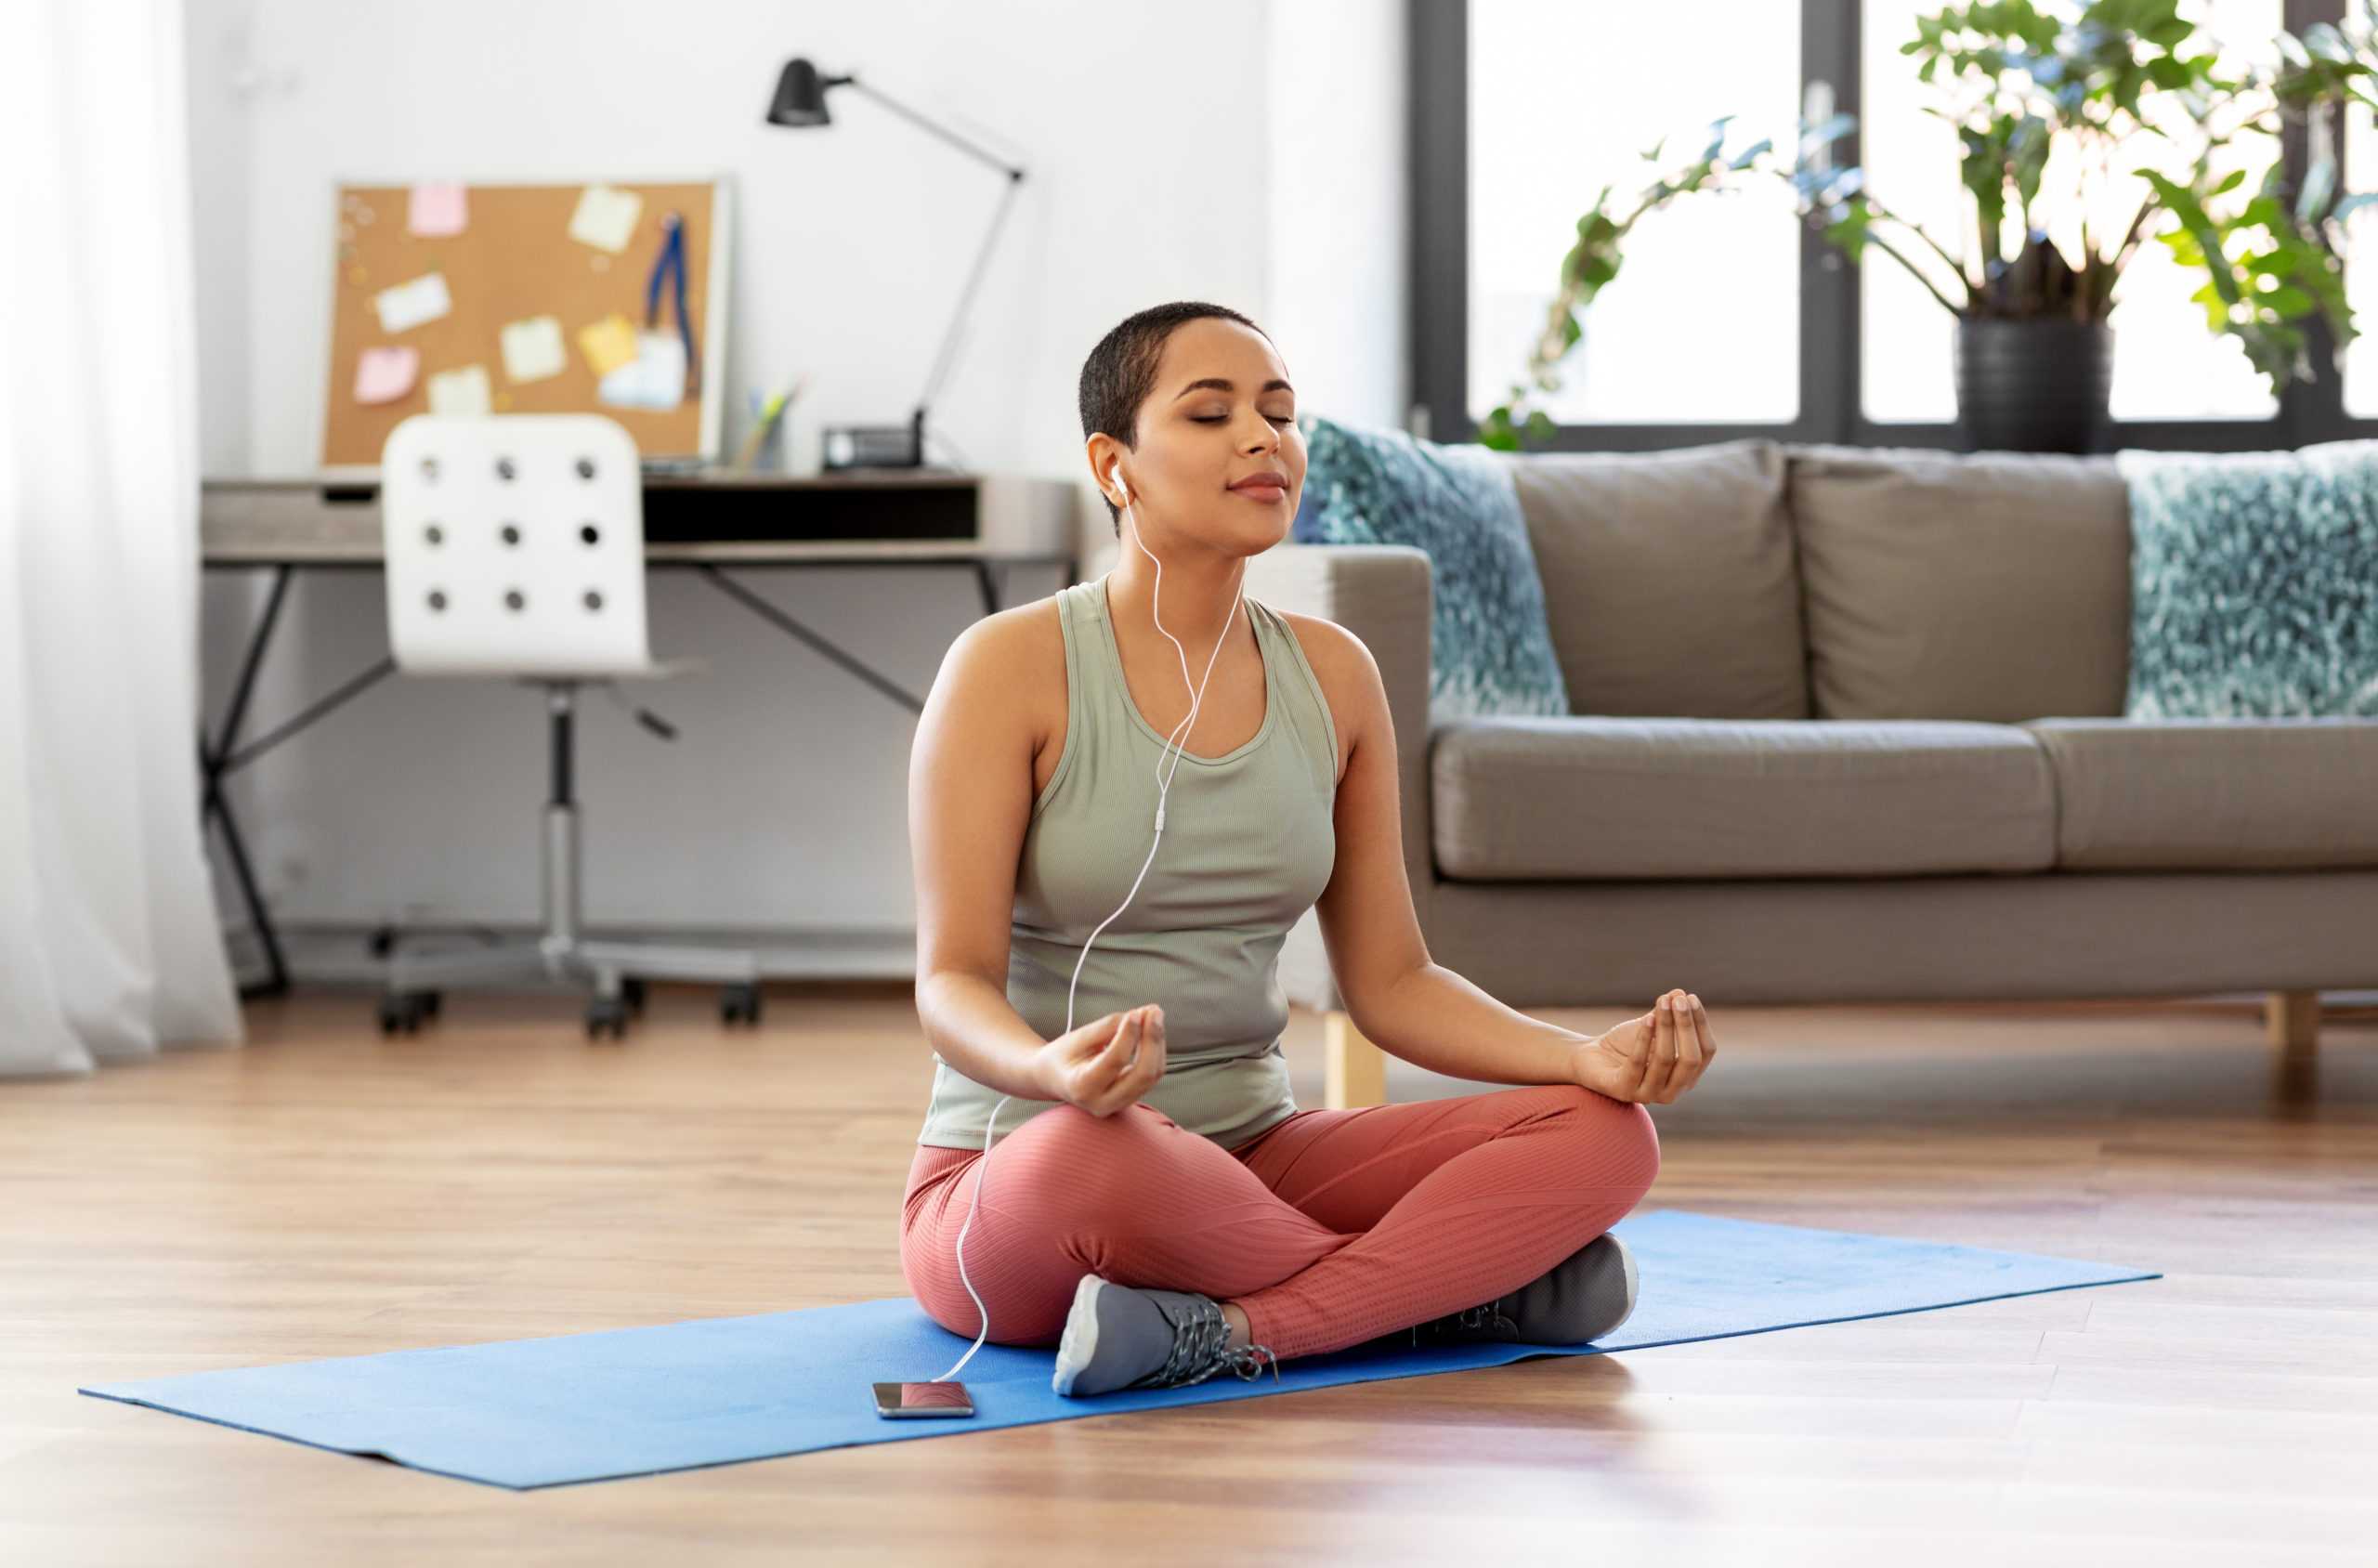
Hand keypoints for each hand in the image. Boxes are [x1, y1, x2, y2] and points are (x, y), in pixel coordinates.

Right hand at [1032, 1005, 1166, 1116]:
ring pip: (1151, 1076)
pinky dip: (1155, 1051)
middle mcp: (1102, 1103)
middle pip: (1142, 1075)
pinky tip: (1151, 1030)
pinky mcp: (1129, 1098)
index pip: (1115, 1060)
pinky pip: (1151, 1076)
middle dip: (1152, 1040)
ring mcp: (1118, 1105)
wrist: (1054, 1078)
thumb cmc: (1063, 1056)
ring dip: (1157, 1043)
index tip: (1136, 1012)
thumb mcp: (1078, 1038)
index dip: (1130, 1034)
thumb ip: (1107, 1027)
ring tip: (1154, 1016)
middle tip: (1154, 1012)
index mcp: (1082, 1087)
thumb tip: (1139, 1015)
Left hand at [1571, 989, 1714, 1104]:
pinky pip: (1638, 1063)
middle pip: (1690, 1059)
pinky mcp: (1624, 1092)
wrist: (1589, 1057)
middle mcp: (1672, 1092)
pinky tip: (1646, 1018)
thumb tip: (1681, 993)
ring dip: (1665, 1027)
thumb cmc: (1625, 1044)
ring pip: (1665, 1060)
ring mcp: (1648, 1095)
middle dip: (1686, 1026)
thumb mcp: (1651, 1027)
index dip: (1700, 1024)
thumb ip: (1668, 1013)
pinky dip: (1644, 1038)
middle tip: (1678, 999)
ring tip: (1661, 1001)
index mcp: (1686, 1078)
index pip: (1706, 1052)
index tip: (1691, 998)